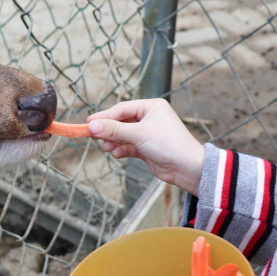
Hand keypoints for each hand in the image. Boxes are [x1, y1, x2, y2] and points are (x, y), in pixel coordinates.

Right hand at [87, 99, 205, 194]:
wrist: (187, 168)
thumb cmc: (169, 144)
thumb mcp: (138, 134)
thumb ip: (114, 130)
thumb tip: (91, 126)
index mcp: (151, 107)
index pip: (122, 109)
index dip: (104, 116)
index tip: (88, 123)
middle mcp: (149, 118)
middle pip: (121, 122)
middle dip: (108, 130)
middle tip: (93, 136)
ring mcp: (148, 133)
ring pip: (123, 135)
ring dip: (114, 141)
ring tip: (107, 147)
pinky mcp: (146, 148)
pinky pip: (128, 146)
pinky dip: (121, 149)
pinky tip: (117, 154)